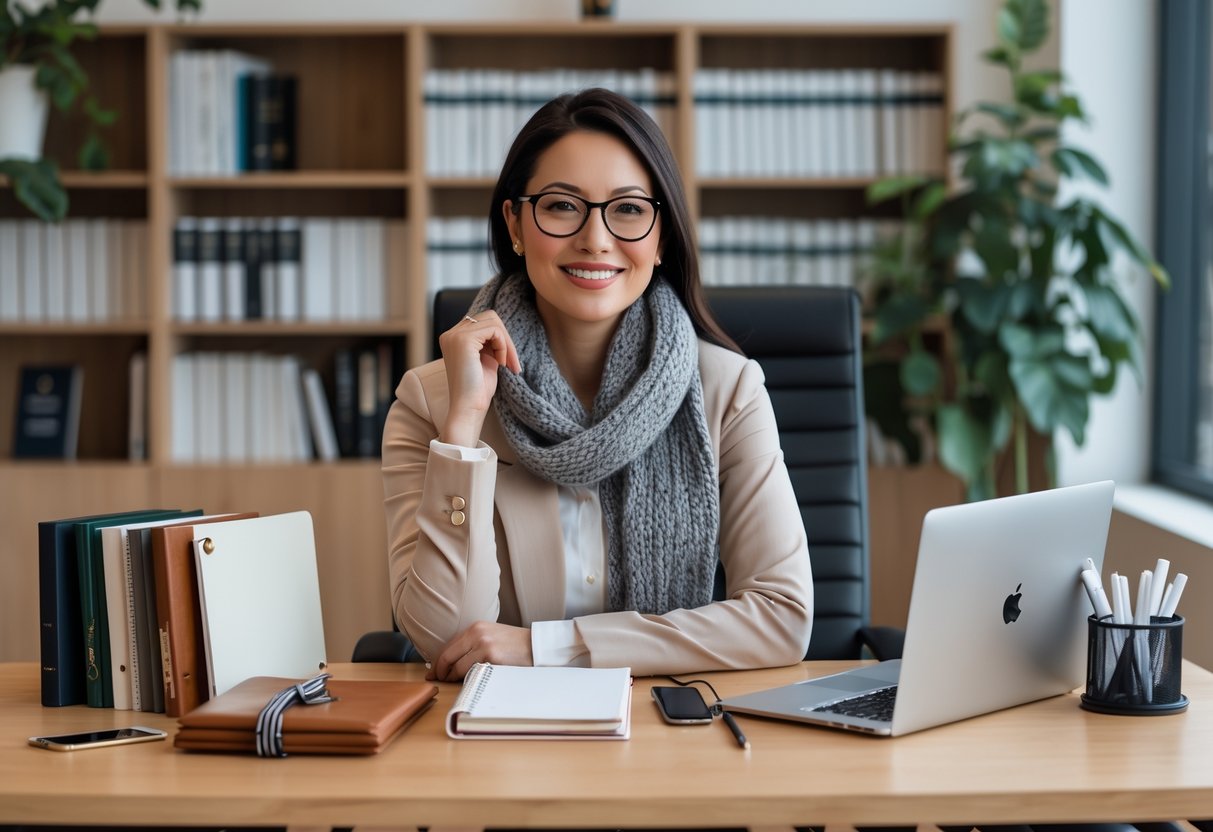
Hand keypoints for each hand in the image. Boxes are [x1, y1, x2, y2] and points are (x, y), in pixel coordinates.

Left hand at [427, 621, 533, 681]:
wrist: (537, 646)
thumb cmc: (514, 645)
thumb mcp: (491, 636)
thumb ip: (472, 644)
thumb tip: (451, 661)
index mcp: (475, 627)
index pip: (448, 646)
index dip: (438, 661)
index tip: (433, 672)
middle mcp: (477, 633)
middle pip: (447, 656)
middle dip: (440, 671)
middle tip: (437, 680)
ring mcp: (484, 646)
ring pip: (457, 667)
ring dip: (452, 678)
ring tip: (453, 683)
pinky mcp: (491, 659)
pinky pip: (471, 673)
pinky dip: (466, 680)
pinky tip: (468, 682)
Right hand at [438, 310, 521, 446]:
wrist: (469, 408)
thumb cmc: (478, 389)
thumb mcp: (485, 359)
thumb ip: (489, 342)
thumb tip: (502, 329)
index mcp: (453, 338)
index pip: (483, 322)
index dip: (500, 339)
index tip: (508, 362)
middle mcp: (450, 334)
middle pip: (489, 317)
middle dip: (505, 338)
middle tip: (512, 363)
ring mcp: (455, 335)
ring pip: (493, 322)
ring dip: (506, 343)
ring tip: (506, 364)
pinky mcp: (463, 340)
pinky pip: (495, 330)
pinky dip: (504, 346)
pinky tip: (501, 363)